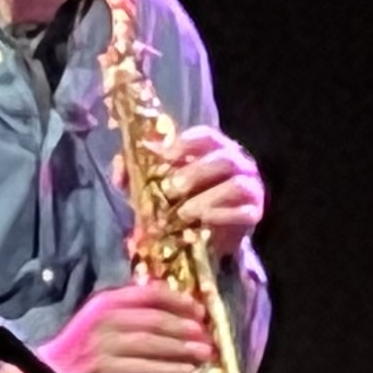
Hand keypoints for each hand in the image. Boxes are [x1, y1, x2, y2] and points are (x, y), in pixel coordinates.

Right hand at [0, 280, 209, 372]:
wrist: (50, 369)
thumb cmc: (83, 341)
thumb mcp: (103, 316)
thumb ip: (132, 310)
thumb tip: (177, 312)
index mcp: (107, 300)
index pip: (148, 293)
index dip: (177, 300)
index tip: (199, 309)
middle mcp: (105, 317)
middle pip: (153, 320)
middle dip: (184, 327)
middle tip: (207, 335)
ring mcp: (103, 343)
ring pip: (150, 344)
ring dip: (180, 349)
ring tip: (204, 354)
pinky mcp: (103, 367)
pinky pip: (142, 367)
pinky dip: (167, 369)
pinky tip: (185, 372)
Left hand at [141, 124, 269, 268]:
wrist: (206, 236)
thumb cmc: (183, 201)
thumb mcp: (155, 187)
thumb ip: (137, 174)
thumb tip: (119, 165)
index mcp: (215, 150)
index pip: (207, 136)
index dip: (187, 143)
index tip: (165, 156)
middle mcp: (238, 163)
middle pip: (224, 159)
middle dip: (196, 172)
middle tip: (171, 189)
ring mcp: (250, 188)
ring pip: (236, 184)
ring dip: (208, 197)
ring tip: (184, 212)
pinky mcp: (254, 213)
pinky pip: (244, 211)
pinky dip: (222, 216)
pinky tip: (203, 222)